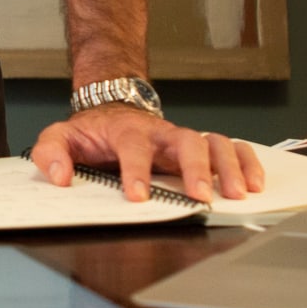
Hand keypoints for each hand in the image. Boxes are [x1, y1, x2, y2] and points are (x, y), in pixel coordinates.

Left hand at [28, 106, 265, 202]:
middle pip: (185, 141)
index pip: (133, 147)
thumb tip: (59, 175)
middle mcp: (161, 133)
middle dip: (195, 169)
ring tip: (237, 194)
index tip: (139, 195)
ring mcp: (182, 139)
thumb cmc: (92, 132)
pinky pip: (231, 147)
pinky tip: (254, 183)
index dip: (136, 171)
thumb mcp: (61, 136)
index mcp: (126, 131)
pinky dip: (246, 161)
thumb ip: (52, 152)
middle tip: (200, 197)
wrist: (112, 111)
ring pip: (214, 142)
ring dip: (228, 167)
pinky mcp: (199, 147)